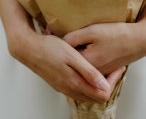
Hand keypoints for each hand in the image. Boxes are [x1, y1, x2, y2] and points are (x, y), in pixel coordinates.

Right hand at [8, 28, 125, 103]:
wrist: (28, 48)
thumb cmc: (49, 49)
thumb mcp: (72, 57)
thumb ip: (89, 72)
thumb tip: (105, 85)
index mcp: (75, 83)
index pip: (102, 94)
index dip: (113, 83)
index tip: (117, 68)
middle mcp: (69, 89)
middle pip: (96, 97)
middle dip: (108, 84)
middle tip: (114, 69)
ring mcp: (63, 87)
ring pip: (86, 93)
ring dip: (97, 84)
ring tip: (104, 69)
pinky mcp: (58, 83)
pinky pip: (77, 89)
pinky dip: (87, 83)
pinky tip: (87, 70)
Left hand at [63, 20, 145, 75]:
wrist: (140, 40)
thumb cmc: (117, 34)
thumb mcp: (92, 31)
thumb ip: (73, 37)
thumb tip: (59, 41)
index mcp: (87, 63)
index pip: (64, 56)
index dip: (57, 43)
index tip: (51, 31)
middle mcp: (92, 72)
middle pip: (71, 62)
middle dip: (64, 50)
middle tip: (57, 34)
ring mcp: (99, 73)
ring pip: (79, 64)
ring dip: (74, 54)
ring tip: (73, 40)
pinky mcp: (105, 70)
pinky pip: (89, 65)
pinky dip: (85, 56)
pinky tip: (87, 45)